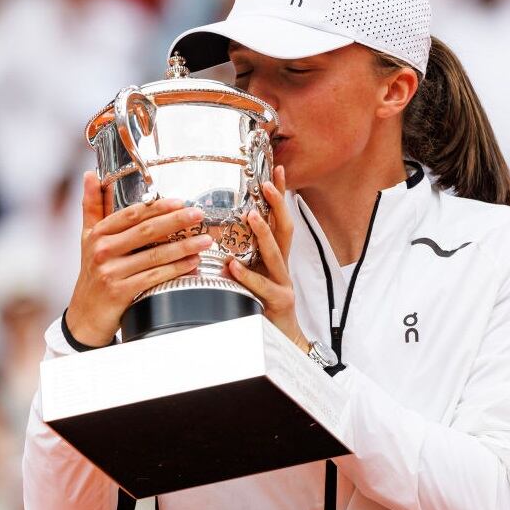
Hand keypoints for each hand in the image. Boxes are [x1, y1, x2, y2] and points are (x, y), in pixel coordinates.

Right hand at [67, 171, 213, 346]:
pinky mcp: (120, 292)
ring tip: (204, 240)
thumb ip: (92, 207)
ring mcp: (111, 272)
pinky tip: (192, 263)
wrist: (84, 316)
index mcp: (99, 233)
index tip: (180, 201)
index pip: (132, 214)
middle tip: (198, 215)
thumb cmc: (92, 274)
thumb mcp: (87, 238)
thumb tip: (90, 175)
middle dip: (176, 222)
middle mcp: (102, 250)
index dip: (158, 207)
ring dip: (183, 247)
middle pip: (147, 231)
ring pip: (154, 255)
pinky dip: (176, 269)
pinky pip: (154, 277)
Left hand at [227, 166, 307, 351]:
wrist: (283, 339)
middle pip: (285, 228)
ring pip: (276, 253)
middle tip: (266, 183)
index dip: (279, 195)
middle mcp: (282, 265)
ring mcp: (283, 282)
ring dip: (264, 233)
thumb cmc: (264, 305)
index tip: (275, 169)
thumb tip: (223, 234)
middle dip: (277, 204)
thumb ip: (244, 255)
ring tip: (251, 215)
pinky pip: (262, 286)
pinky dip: (247, 275)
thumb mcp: (255, 275)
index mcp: (276, 256)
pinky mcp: (278, 302)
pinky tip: (234, 266)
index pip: (280, 218)